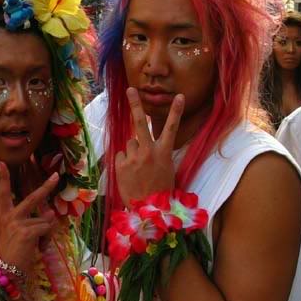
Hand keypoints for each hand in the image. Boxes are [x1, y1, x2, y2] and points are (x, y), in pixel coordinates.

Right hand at [0, 161, 57, 274]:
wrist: (3, 273)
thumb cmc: (11, 255)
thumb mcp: (18, 235)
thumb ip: (32, 222)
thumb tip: (50, 214)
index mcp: (5, 215)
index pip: (3, 193)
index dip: (3, 177)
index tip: (1, 162)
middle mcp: (10, 216)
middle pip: (33, 197)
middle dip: (47, 186)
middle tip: (56, 175)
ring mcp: (19, 222)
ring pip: (46, 221)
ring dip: (46, 233)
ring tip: (36, 246)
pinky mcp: (28, 231)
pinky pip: (47, 230)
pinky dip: (46, 240)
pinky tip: (38, 249)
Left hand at [115, 87, 183, 206]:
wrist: (148, 209)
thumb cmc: (160, 189)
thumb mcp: (166, 169)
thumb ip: (157, 153)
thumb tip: (144, 143)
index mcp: (163, 153)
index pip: (171, 128)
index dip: (176, 111)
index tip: (179, 96)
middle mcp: (148, 151)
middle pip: (139, 123)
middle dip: (135, 104)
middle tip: (130, 90)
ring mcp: (133, 157)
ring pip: (130, 143)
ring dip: (132, 151)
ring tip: (137, 168)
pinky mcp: (121, 165)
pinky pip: (121, 155)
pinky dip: (124, 161)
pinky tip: (130, 173)